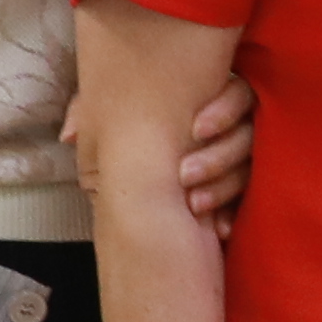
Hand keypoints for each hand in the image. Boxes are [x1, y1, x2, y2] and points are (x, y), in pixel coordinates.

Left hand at [66, 67, 259, 230]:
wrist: (150, 228)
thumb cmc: (126, 157)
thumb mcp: (106, 133)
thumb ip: (89, 117)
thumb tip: (69, 134)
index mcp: (204, 101)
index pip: (236, 93)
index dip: (224, 108)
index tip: (197, 128)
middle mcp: (230, 129)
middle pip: (248, 132)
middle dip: (218, 155)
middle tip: (184, 176)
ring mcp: (242, 162)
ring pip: (251, 167)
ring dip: (225, 184)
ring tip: (194, 205)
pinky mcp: (247, 196)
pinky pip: (252, 201)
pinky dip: (234, 213)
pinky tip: (218, 228)